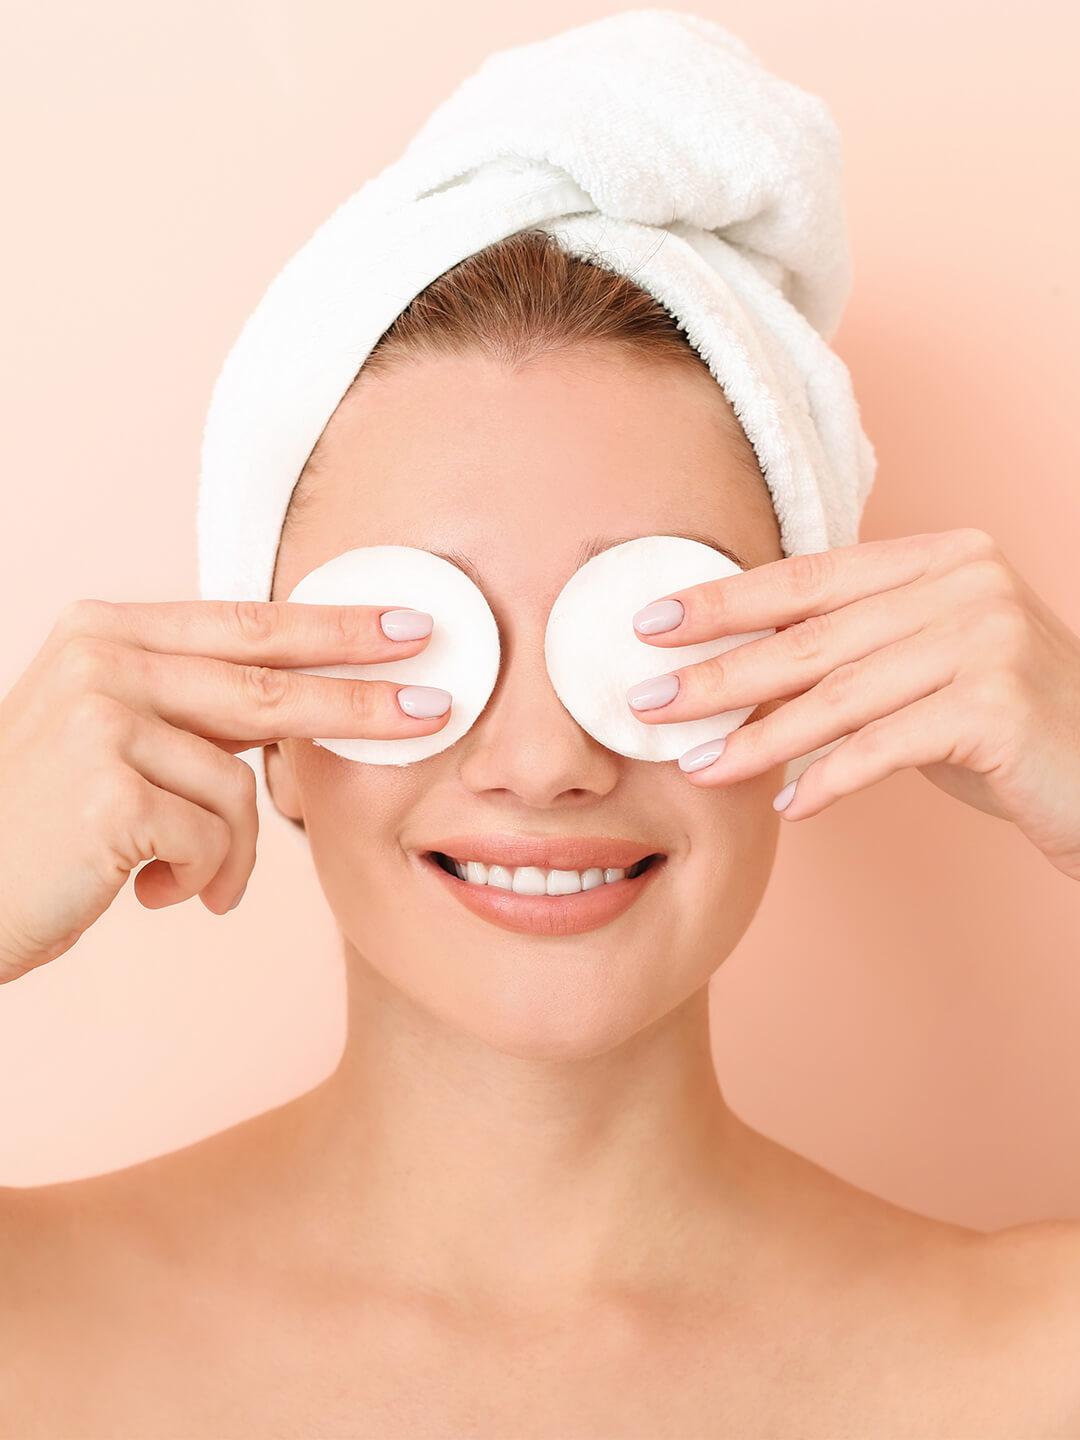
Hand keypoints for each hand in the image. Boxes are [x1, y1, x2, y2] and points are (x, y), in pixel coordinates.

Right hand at [0, 598, 448, 982]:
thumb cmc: (41, 824)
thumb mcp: (107, 734)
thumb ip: (190, 705)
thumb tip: (305, 697)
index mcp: (107, 632)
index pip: (247, 621)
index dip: (335, 626)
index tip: (408, 623)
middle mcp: (102, 659)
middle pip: (269, 682)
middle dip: (361, 699)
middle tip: (435, 707)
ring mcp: (100, 719)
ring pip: (239, 784)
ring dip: (228, 853)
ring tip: (188, 881)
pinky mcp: (105, 789)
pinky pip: (212, 838)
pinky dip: (200, 878)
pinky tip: (150, 893)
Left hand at [626, 528, 1079, 881]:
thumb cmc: (1006, 724)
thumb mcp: (925, 666)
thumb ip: (852, 651)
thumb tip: (735, 670)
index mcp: (939, 558)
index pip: (807, 577)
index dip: (723, 601)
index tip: (650, 624)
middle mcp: (966, 583)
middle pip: (811, 636)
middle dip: (718, 674)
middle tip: (647, 703)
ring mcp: (987, 639)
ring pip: (839, 695)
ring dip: (758, 739)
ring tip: (699, 767)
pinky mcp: (999, 706)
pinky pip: (887, 746)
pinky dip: (831, 778)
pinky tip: (789, 806)